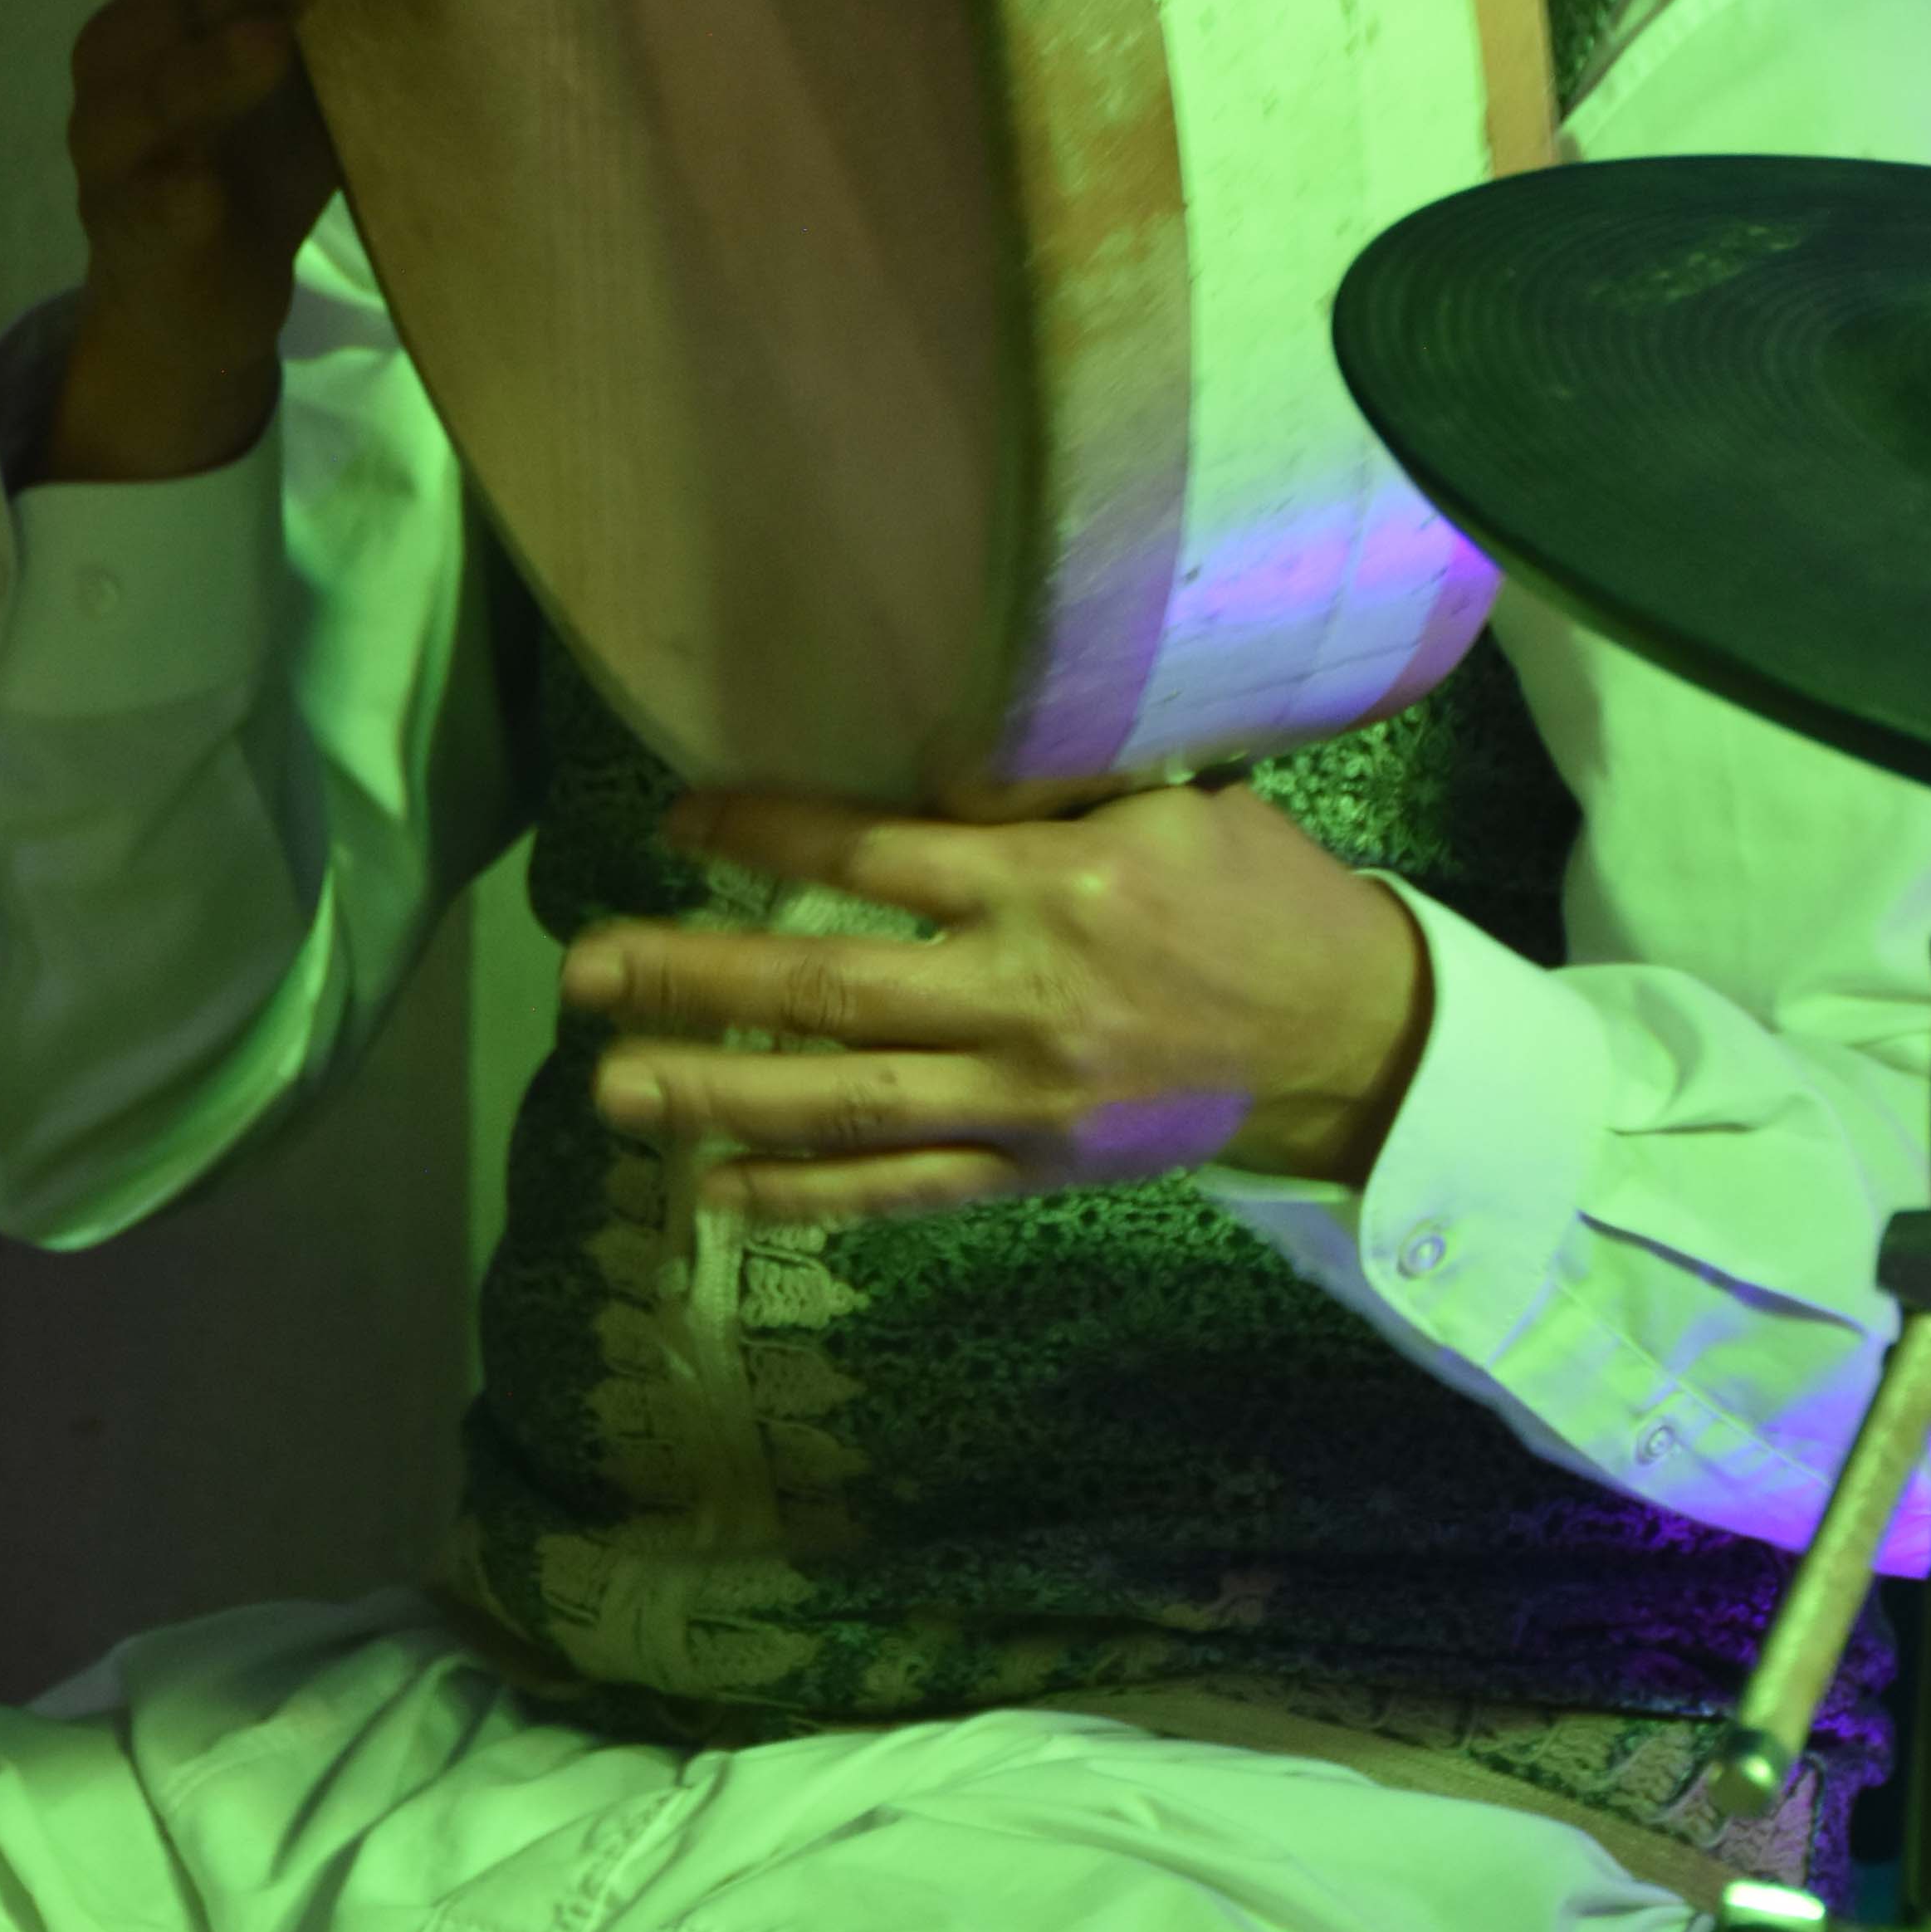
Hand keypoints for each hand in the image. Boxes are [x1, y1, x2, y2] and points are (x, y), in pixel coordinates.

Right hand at [37, 0, 340, 482]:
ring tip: (267, 41)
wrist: (200, 302)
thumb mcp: (292, 82)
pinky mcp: (136, 243)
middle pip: (155, 17)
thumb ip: (312, 17)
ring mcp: (114, 166)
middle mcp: (114, 86)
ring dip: (203, 70)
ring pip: (137, 108)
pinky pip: (147, 212)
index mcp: (148, 32)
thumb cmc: (252, 166)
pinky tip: (202, 187)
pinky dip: (172, 197)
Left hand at [560, 780, 1433, 1226]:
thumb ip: (1049, 786)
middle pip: (828, 993)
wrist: (1348, 1037)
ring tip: (613, 1088)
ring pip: (843, 1106)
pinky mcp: (1033, 1172)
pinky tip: (714, 1194)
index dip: (764, 838)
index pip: (872, 859)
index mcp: (1049, 886)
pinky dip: (805, 1198)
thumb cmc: (1255, 892)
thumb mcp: (1168, 803)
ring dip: (719, 1098)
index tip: (674, 822)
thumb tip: (932, 733)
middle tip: (583, 973)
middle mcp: (1020, 998)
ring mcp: (1021, 1101)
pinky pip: (899, 1192)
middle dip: (695, 983)